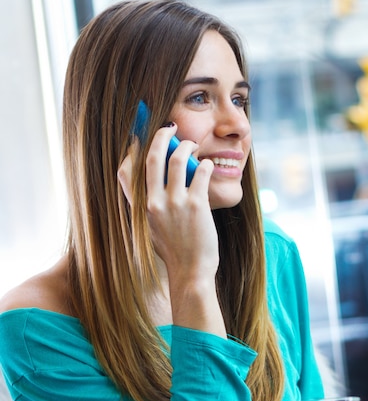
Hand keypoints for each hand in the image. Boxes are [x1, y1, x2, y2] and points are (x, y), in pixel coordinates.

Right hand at [118, 126, 225, 336]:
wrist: (190, 272)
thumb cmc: (174, 254)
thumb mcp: (152, 232)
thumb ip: (150, 210)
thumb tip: (154, 191)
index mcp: (142, 209)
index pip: (126, 173)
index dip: (130, 151)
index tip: (136, 138)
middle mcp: (155, 203)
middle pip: (153, 157)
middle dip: (161, 136)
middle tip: (170, 127)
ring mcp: (175, 203)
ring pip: (178, 159)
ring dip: (187, 146)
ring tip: (193, 146)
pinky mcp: (196, 205)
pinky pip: (202, 172)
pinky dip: (206, 165)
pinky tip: (209, 166)